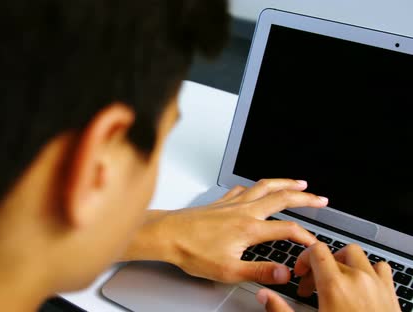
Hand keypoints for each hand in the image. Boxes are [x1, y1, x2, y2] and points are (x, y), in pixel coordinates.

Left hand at [122, 179, 327, 283]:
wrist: (166, 235)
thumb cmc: (191, 252)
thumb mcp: (228, 270)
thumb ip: (259, 271)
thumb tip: (284, 273)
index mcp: (249, 228)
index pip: (287, 229)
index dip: (306, 237)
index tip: (314, 244)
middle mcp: (243, 211)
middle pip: (281, 198)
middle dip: (305, 197)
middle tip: (320, 198)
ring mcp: (231, 204)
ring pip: (264, 186)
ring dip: (284, 183)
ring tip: (299, 182)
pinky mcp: (220, 202)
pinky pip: (243, 188)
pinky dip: (256, 185)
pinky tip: (257, 187)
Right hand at [256, 243, 400, 310]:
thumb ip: (282, 309)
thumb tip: (264, 295)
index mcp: (334, 285)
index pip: (316, 251)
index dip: (303, 259)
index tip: (300, 275)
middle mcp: (357, 279)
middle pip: (334, 254)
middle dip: (321, 265)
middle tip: (314, 285)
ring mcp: (376, 284)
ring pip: (358, 257)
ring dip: (344, 264)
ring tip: (336, 282)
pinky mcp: (390, 293)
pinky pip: (381, 268)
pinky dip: (370, 270)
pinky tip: (361, 285)